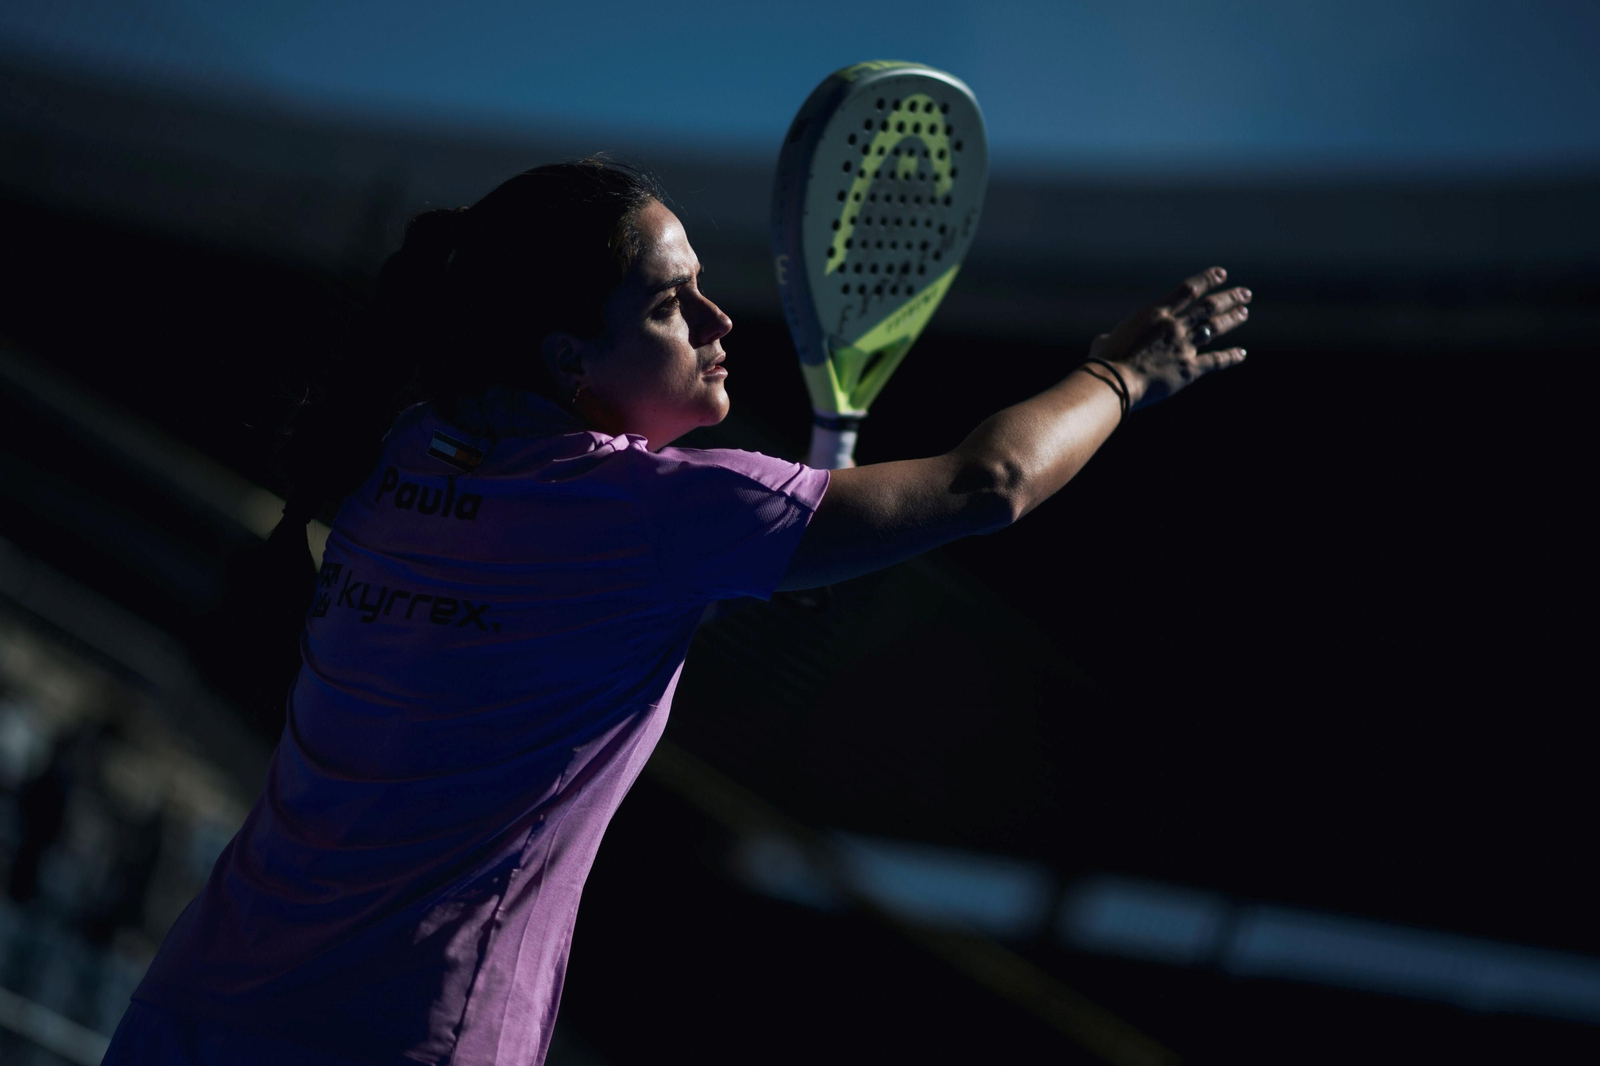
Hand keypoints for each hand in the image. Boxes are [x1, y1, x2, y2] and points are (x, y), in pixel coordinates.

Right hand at [1087, 266, 1250, 409]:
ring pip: (1215, 328)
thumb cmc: (1104, 362)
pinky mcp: (1188, 370)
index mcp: (1155, 314)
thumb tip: (1104, 341)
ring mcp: (1184, 347)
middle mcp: (1174, 326)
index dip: (1208, 280)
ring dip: (1232, 319)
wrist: (1114, 384)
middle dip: (1229, 298)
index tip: (1222, 274)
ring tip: (1244, 312)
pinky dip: (1230, 357)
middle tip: (1244, 293)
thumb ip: (1111, 337)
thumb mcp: (1105, 342)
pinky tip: (1241, 354)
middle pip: (1209, 306)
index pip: (1188, 290)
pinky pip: (1215, 361)